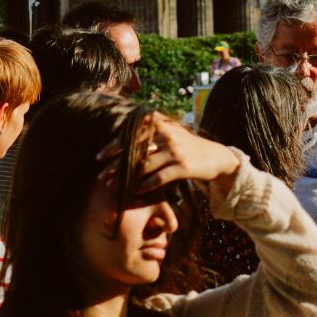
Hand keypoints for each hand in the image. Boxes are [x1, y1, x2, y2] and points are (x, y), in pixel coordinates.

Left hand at [98, 112, 239, 193]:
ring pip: (145, 165)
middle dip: (116, 164)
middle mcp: (167, 136)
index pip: (131, 135)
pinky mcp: (184, 167)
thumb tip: (127, 132)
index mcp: (161, 125)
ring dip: (126, 177)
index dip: (113, 146)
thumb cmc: (189, 147)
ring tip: (114, 186)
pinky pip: (160, 177)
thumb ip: (153, 130)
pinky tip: (135, 191)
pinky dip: (146, 185)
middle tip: (101, 175)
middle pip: (135, 151)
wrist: (217, 157)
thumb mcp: (172, 133)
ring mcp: (176, 151)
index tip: (99, 157)